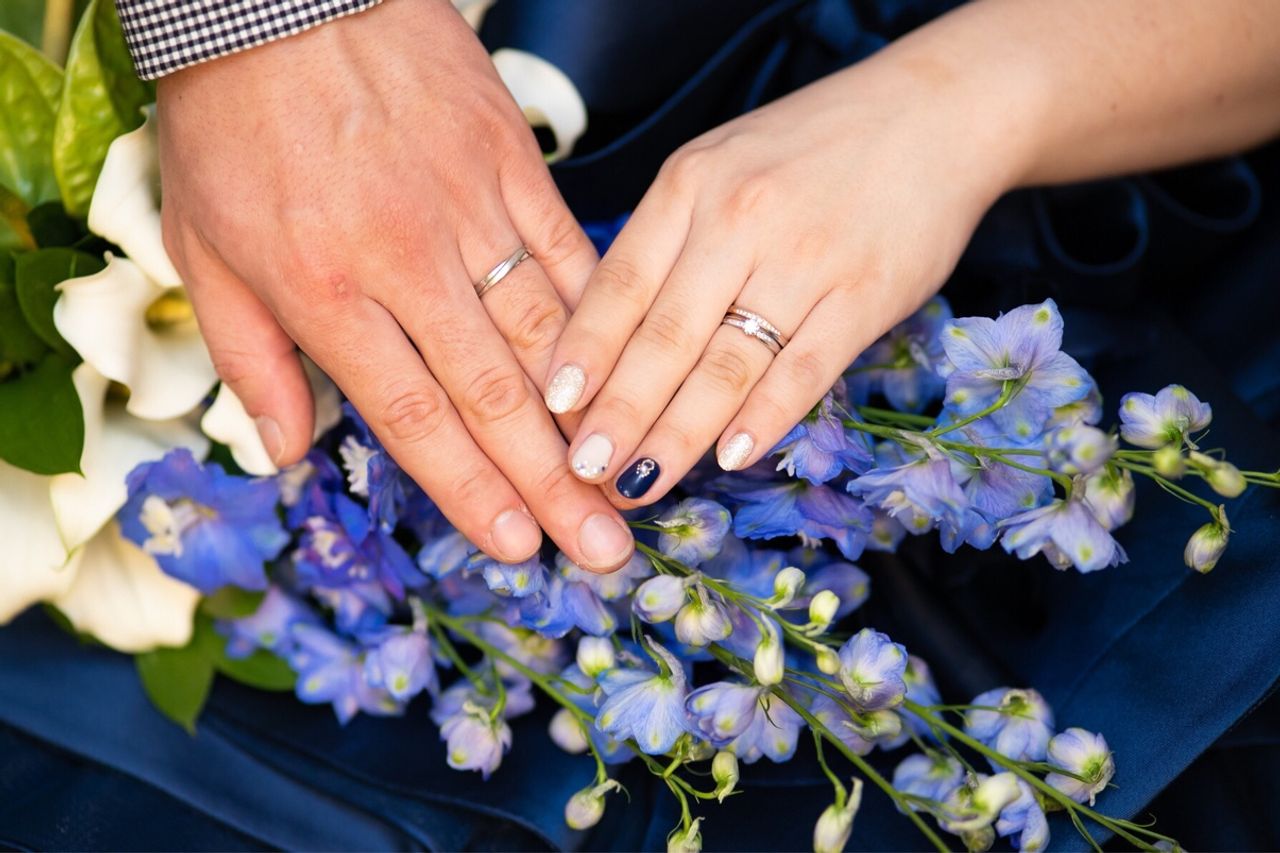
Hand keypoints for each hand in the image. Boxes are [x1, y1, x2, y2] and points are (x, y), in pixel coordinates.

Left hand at [157, 0, 634, 569]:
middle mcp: (408, 262)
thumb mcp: (205, 245)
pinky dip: (603, 318)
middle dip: (552, 482)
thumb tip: (287, 450)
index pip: (412, 415)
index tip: (518, 547)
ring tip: (634, 476)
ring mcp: (470, 210)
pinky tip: (634, 369)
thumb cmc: (234, 119)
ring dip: (592, 417)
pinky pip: (568, 253)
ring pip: (544, 334)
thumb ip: (251, 359)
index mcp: (326, 290)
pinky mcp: (511, 164)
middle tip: (604, 545)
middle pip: (494, 393)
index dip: (470, 488)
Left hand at [543, 40, 1024, 505]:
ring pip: (727, 362)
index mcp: (690, 185)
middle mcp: (739, 219)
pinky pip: (805, 367)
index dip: (583, 353)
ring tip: (640, 482)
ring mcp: (804, 258)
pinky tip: (731, 457)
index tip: (551, 409)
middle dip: (618, 411)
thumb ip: (667, 240)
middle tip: (583, 470)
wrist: (936, 113)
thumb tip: (605, 336)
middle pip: (664, 335)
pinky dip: (766, 416)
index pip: (620, 284)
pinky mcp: (865, 294)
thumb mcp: (719, 167)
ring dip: (678, 432)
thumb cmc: (810, 151)